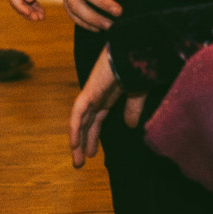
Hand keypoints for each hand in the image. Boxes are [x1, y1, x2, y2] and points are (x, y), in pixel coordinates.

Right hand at [6, 0, 51, 20]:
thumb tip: (29, 0)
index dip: (20, 7)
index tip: (29, 14)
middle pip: (18, 1)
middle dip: (27, 11)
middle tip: (38, 19)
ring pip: (24, 1)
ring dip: (32, 10)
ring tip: (41, 18)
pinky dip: (35, 5)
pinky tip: (41, 11)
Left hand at [68, 48, 145, 167]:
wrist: (135, 50)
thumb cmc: (138, 67)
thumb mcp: (138, 93)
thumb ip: (133, 109)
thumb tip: (131, 126)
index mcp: (107, 96)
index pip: (96, 120)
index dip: (93, 136)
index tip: (92, 153)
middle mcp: (97, 96)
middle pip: (86, 124)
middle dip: (83, 143)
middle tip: (79, 162)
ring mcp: (92, 94)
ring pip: (80, 122)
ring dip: (77, 141)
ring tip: (77, 161)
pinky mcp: (90, 92)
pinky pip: (79, 113)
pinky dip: (76, 129)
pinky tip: (74, 144)